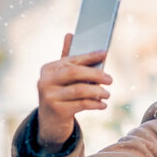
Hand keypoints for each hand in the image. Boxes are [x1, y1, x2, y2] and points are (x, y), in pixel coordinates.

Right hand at [36, 33, 111, 148]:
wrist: (51, 122)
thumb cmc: (62, 94)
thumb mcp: (63, 78)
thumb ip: (69, 59)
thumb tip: (70, 34)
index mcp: (49, 68)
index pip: (72, 59)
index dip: (90, 56)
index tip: (105, 54)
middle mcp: (45, 80)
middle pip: (74, 73)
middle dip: (96, 74)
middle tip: (111, 80)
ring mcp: (49, 96)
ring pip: (79, 90)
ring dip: (98, 91)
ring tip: (107, 94)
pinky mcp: (56, 110)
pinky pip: (81, 104)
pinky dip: (95, 104)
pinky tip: (103, 105)